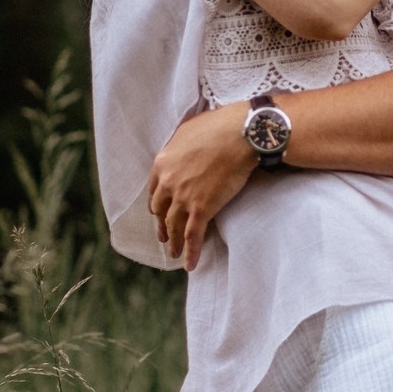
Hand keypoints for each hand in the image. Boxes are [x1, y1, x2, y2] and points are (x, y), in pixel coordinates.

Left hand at [148, 104, 254, 271]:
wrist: (238, 134)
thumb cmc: (217, 127)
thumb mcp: (187, 130)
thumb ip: (178, 146)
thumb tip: (182, 149)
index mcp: (162, 164)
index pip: (154, 191)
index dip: (157, 205)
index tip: (160, 212)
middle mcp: (168, 183)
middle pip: (161, 211)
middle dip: (163, 225)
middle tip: (165, 235)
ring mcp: (184, 198)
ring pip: (174, 227)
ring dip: (173, 243)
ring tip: (174, 254)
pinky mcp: (202, 209)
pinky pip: (193, 236)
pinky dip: (190, 252)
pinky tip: (189, 264)